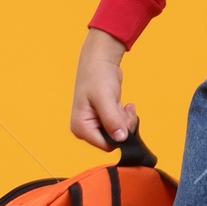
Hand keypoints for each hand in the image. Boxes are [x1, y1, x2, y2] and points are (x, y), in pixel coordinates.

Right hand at [72, 28, 137, 146]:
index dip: (119, 135)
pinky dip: (125, 116)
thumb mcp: (104, 98)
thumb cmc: (97, 76)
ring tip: (122, 104)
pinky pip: (120, 125)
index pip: (106, 145)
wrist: (100, 60)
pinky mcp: (104, 118)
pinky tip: (124, 104)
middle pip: (114, 139)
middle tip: (123, 109)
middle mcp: (87, 129)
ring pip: (119, 132)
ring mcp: (96, 124)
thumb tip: (121, 138)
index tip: (123, 118)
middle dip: (123, 126)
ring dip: (125, 119)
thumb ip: (112, 120)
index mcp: (81, 128)